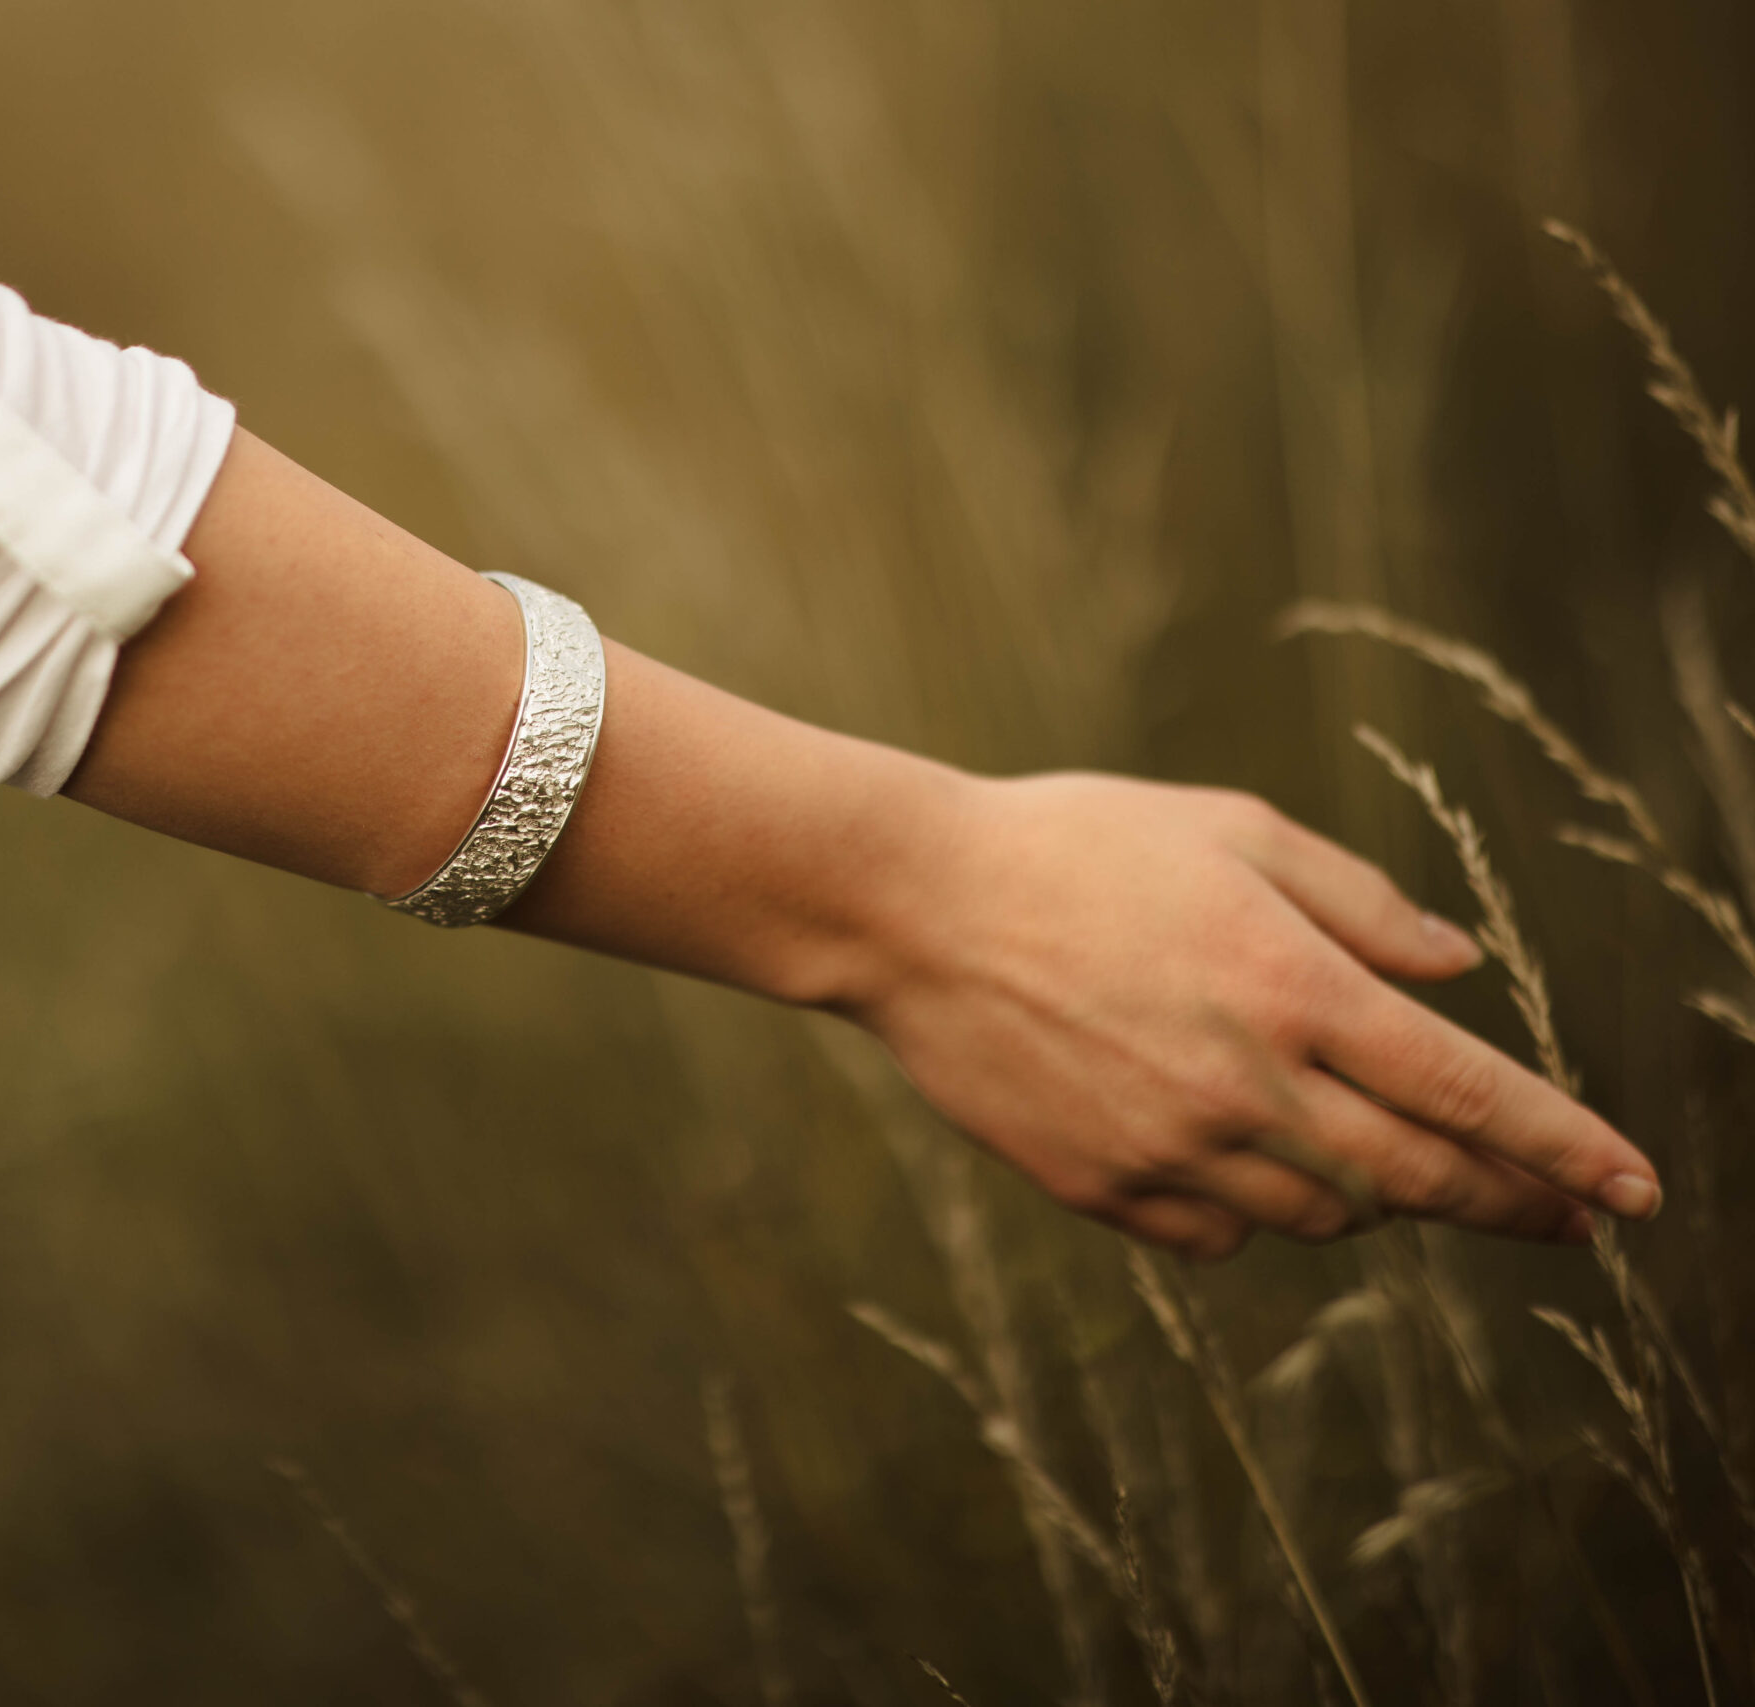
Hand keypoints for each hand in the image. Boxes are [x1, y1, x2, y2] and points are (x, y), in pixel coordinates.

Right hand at [851, 770, 1659, 1259]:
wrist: (909, 908)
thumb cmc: (1074, 845)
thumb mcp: (1229, 832)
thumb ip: (1357, 901)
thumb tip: (1458, 968)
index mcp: (1292, 986)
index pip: (1469, 1092)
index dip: (1563, 1149)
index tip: (1634, 1192)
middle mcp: (1245, 1084)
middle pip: (1420, 1180)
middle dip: (1513, 1206)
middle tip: (1567, 1221)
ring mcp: (1169, 1147)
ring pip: (1322, 1217)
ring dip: (1371, 1195)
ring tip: (1371, 1155)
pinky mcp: (1100, 1188)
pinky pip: (1218, 1237)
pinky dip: (1256, 1213)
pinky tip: (1241, 1160)